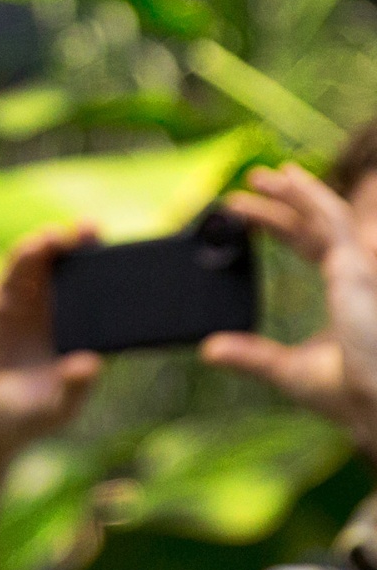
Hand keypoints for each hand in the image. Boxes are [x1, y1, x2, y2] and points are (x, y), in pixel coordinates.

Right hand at [0, 225, 103, 459]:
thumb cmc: (22, 418)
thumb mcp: (57, 408)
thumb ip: (75, 387)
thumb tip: (93, 365)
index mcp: (83, 335)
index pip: (104, 297)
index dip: (113, 274)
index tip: (127, 259)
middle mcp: (59, 313)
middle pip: (77, 271)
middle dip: (85, 246)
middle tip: (93, 228)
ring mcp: (28, 304)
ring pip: (45, 264)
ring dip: (54, 244)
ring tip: (63, 234)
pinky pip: (14, 272)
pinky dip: (25, 255)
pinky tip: (36, 246)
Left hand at [204, 164, 376, 454]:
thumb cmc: (352, 395)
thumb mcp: (290, 371)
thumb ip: (251, 356)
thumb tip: (208, 349)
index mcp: (344, 293)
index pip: (312, 243)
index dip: (280, 222)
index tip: (239, 209)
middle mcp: (356, 277)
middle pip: (318, 223)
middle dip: (286, 199)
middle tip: (250, 180)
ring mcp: (361, 273)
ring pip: (330, 214)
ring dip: (297, 189)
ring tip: (264, 174)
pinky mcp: (358, 273)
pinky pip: (334, 224)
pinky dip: (312, 199)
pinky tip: (290, 182)